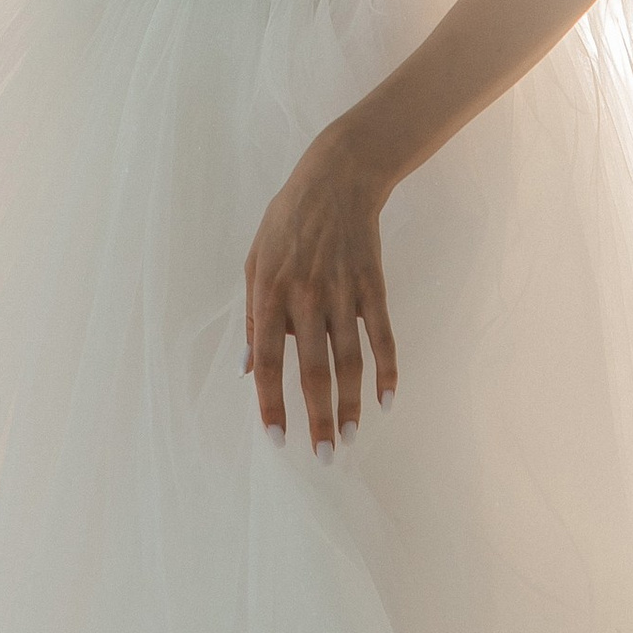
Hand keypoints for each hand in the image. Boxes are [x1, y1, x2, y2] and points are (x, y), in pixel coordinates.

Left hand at [242, 122, 395, 457]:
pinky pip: (382, 334)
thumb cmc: (288, 220)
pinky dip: (387, 368)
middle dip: (318, 418)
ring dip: (352, 403)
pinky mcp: (372, 283)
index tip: (278, 439)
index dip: (271, 402)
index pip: (268, 360)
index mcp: (270, 291)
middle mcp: (305, 295)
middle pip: (313, 369)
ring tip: (351, 438)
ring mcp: (342, 290)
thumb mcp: (255, 259)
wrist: (337, 176)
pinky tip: (387, 400)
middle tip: (324, 457)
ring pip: (349, 359)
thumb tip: (246, 368)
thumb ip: (252, 316)